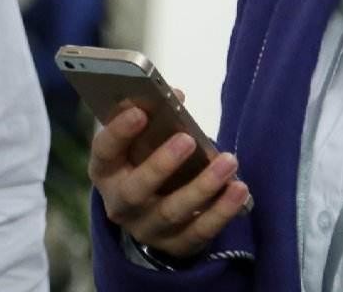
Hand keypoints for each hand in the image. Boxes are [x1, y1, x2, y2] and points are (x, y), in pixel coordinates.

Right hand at [89, 98, 250, 260]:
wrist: (149, 214)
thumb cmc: (145, 163)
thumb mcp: (138, 145)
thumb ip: (153, 121)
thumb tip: (176, 96)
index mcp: (106, 172)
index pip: (104, 152)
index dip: (119, 132)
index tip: (141, 111)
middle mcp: (120, 205)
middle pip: (136, 189)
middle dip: (161, 164)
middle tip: (187, 139)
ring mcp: (147, 229)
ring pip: (172, 211)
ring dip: (203, 186)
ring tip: (228, 161)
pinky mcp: (176, 246)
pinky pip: (200, 231)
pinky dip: (222, 210)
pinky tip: (238, 189)